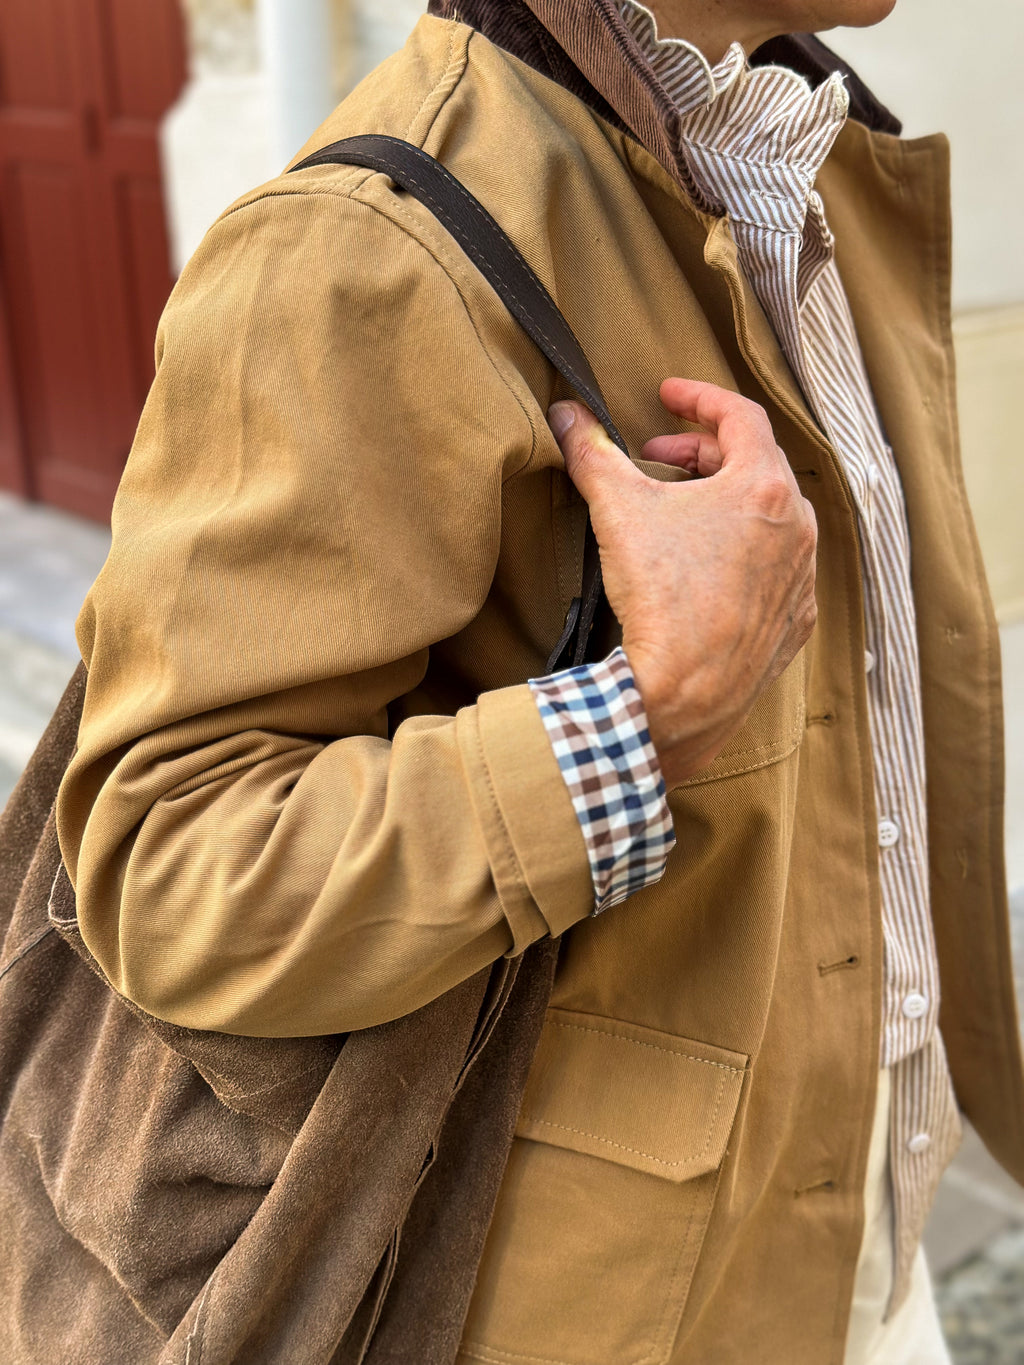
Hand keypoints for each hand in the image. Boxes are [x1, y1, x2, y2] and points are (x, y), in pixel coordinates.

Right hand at [548, 378, 817, 788]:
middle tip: (656, 461)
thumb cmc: (661, 598)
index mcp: (765, 488)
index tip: (668, 395)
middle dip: (701, 454)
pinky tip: (707, 566)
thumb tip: (567, 415)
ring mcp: (801, 577)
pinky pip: (775, 569)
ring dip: (725, 503)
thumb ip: (592, 452)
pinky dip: (744, 553)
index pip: (740, 415)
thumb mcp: (618, 511)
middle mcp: (798, 527)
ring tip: (679, 513)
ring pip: (768, 518)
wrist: (684, 692)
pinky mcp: (795, 621)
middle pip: (754, 465)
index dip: (698, 398)